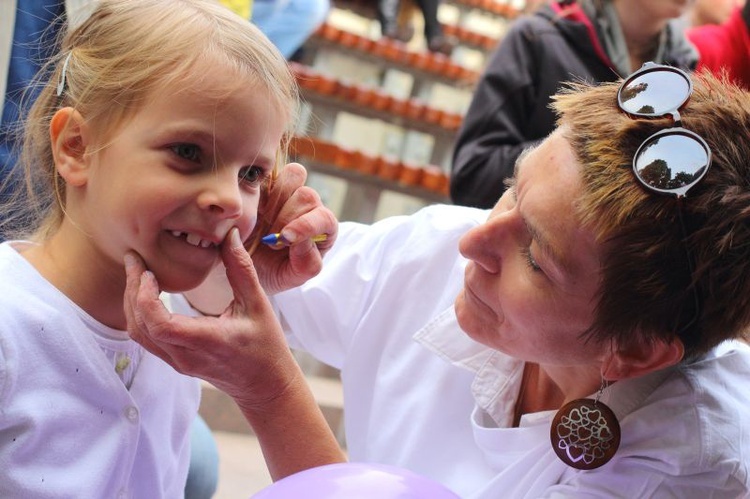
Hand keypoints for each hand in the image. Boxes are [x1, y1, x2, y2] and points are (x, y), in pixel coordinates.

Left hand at [123, 228, 300, 405]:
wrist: (265, 385)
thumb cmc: (266, 345)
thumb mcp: (259, 303)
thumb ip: (241, 268)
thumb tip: (230, 234)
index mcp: (206, 341)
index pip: (159, 324)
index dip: (144, 297)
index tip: (149, 271)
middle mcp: (185, 356)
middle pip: (140, 326)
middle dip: (131, 290)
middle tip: (134, 259)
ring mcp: (177, 362)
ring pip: (138, 333)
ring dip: (131, 302)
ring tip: (137, 273)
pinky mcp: (175, 362)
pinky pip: (146, 338)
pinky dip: (139, 313)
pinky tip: (146, 293)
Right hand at [250, 162, 337, 294]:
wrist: (242, 265)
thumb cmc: (273, 273)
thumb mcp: (291, 277)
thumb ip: (306, 264)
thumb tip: (302, 241)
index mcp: (323, 229)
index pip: (325, 218)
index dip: (306, 226)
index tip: (285, 238)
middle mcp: (309, 208)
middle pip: (308, 195)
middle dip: (286, 217)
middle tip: (269, 239)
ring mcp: (287, 192)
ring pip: (293, 176)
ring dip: (274, 198)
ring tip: (259, 221)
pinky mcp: (266, 183)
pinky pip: (267, 173)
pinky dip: (258, 186)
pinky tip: (248, 207)